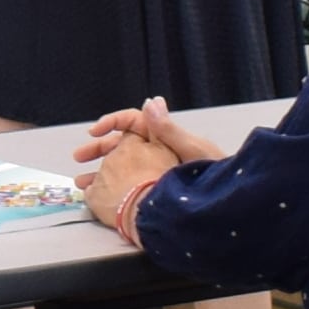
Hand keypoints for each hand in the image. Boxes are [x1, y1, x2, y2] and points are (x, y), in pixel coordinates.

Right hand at [75, 100, 208, 232]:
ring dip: (101, 172)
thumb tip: (150, 102)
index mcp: (167, 139)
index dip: (112, 122)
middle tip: (79, 157)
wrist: (229, 206)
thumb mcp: (194, 150)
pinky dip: (113, 189)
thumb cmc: (218, 176)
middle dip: (99, 149)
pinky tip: (100, 197)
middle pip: (123, 144)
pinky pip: (130, 186)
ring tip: (82, 183)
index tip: (94, 131)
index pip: (134, 121)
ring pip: (123, 168)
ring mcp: (156, 174)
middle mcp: (160, 154)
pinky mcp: (156, 193)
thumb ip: (169, 130)